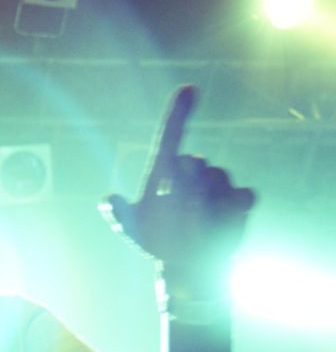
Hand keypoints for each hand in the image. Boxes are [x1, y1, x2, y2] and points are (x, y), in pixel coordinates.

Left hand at [101, 86, 255, 271]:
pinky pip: (244, 195)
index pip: (170, 135)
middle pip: (196, 162)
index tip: (189, 87)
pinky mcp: (240, 200)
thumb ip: (119, 215)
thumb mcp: (132, 231)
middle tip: (178, 218)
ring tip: (195, 228)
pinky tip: (223, 225)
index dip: (179, 111)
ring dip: (207, 205)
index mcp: (165, 171)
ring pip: (219, 180)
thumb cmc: (156, 241)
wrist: (188, 263)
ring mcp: (218, 183)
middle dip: (189, 187)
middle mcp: (193, 171)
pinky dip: (235, 209)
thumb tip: (107, 200)